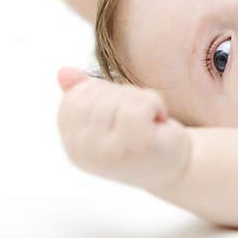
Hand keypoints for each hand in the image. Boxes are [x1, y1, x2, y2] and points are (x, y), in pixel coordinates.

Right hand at [56, 68, 190, 190]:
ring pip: (118, 99)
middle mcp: (81, 152)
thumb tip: (62, 71)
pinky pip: (140, 107)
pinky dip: (156, 105)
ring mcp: (106, 152)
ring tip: (150, 119)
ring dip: (143, 100)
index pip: (74, 98)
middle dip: (124, 94)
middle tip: (142, 112)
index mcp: (72, 143)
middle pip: (95, 95)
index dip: (103, 91)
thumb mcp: (111, 112)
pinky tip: (160, 121)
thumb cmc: (143, 134)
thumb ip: (85, 93)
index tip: (123, 107)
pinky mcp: (133, 149)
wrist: (176, 165)